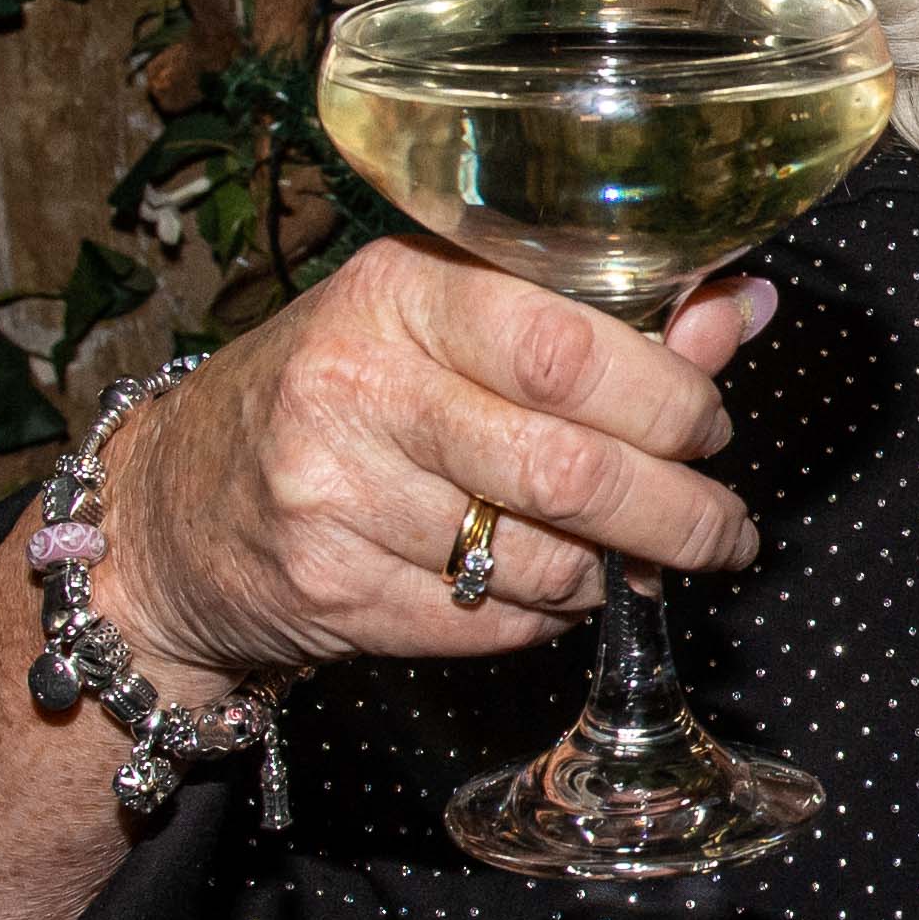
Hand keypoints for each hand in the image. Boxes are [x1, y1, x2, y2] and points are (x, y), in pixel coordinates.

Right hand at [88, 236, 778, 696]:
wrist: (178, 508)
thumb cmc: (341, 392)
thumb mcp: (446, 322)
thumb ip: (597, 320)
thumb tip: (740, 307)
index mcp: (398, 293)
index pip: (569, 350)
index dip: (670, 399)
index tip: (710, 425)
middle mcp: (357, 390)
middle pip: (571, 471)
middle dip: (679, 514)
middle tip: (723, 527)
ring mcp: (337, 500)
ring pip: (542, 563)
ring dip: (615, 574)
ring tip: (634, 556)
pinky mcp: (334, 595)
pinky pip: (495, 626)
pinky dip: (549, 617)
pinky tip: (548, 588)